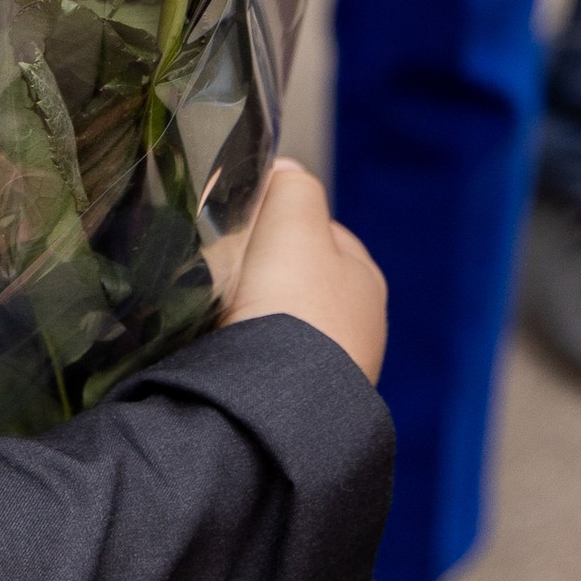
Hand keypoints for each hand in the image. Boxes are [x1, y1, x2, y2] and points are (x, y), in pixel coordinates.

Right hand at [226, 158, 386, 378]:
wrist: (281, 400)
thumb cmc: (294, 303)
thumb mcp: (294, 216)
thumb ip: (292, 185)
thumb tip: (283, 174)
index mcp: (365, 279)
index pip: (319, 233)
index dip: (278, 222)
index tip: (241, 226)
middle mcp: (357, 328)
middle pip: (296, 281)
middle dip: (262, 275)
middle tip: (222, 270)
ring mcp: (329, 372)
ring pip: (277, 326)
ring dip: (249, 318)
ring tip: (215, 313)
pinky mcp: (297, 407)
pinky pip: (262, 365)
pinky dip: (242, 355)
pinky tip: (219, 350)